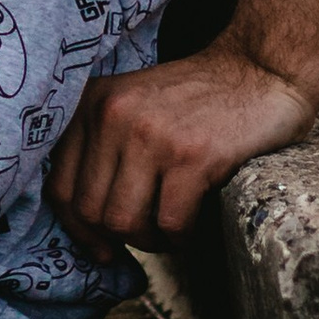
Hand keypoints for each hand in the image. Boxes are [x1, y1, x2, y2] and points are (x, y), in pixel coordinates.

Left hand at [50, 45, 315, 245]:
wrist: (258, 71)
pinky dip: (181, 238)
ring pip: (125, 222)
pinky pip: (170, 224)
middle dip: (120, 237)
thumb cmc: (196, 101)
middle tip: (148, 235)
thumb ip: (101, 149)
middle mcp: (112, 114)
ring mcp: (150, 133)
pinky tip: (194, 224)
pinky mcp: (192, 155)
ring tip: (171, 230)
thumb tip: (85, 229)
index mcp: (92, 103)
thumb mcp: (132, 107)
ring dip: (150, 241)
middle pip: (91, 211)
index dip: (79, 229)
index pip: (60, 187)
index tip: (101, 246)